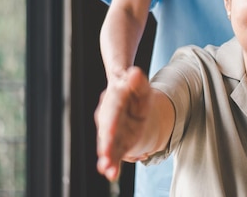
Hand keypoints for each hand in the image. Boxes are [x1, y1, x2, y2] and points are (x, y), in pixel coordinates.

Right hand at [95, 67, 151, 181]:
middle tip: (105, 157)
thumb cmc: (136, 94)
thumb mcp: (141, 87)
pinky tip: (111, 174)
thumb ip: (138, 82)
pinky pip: (113, 153)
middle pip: (107, 131)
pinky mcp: (115, 142)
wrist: (129, 100)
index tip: (109, 132)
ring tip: (108, 170)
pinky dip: (111, 164)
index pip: (112, 110)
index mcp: (115, 99)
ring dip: (107, 158)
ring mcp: (110, 130)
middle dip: (106, 144)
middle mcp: (108, 116)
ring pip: (107, 145)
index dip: (110, 121)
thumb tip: (134, 73)